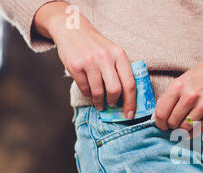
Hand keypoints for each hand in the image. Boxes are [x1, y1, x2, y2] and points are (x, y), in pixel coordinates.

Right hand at [34, 2, 135, 116]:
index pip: (130, 83)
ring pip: (98, 91)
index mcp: (119, 54)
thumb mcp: (113, 52)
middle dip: (114, 102)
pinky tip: (90, 93)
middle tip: (113, 105)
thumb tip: (128, 97)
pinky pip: (84, 88)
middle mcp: (105, 57)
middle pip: (115, 90)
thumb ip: (121, 70)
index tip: (130, 114)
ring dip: (99, 101)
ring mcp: (89, 61)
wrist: (72, 28)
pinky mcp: (75, 65)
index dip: (131, 102)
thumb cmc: (96, 45)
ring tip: (100, 103)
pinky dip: (88, 94)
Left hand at [154, 54, 202, 134]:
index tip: (162, 125)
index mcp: (178, 86)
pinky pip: (199, 129)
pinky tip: (192, 130)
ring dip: (183, 129)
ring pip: (185, 128)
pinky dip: (193, 133)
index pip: (161, 113)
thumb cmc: (202, 75)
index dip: (159, 123)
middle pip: (172, 122)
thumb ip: (170, 98)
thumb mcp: (182, 80)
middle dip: (171, 126)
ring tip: (184, 124)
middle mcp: (190, 96)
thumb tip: (158, 117)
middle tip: (174, 124)